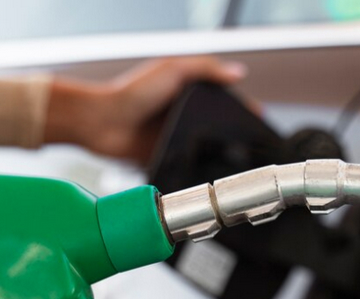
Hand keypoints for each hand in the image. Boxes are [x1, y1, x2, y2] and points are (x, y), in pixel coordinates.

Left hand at [45, 56, 247, 162]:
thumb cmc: (130, 93)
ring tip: (233, 159)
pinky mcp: (162, 156)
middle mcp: (180, 115)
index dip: (239, 108)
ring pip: (201, 146)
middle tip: (250, 143)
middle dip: (231, 133)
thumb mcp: (172, 69)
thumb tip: (237, 73)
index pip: (220, 99)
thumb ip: (205, 68)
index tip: (256, 117)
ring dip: (214, 152)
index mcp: (185, 92)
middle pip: (214, 125)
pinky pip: (183, 163)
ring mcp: (171, 136)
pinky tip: (204, 169)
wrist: (102, 123)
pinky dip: (192, 166)